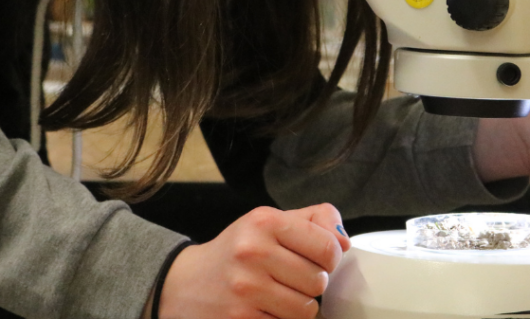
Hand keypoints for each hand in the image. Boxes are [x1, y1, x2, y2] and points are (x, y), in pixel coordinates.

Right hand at [154, 203, 349, 318]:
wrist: (184, 283)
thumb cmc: (237, 251)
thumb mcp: (268, 222)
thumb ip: (313, 221)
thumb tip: (344, 241)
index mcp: (265, 222)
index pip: (328, 247)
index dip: (330, 258)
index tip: (317, 260)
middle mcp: (253, 252)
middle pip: (319, 281)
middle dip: (311, 284)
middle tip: (290, 278)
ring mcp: (245, 288)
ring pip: (306, 309)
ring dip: (297, 307)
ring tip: (278, 295)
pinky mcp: (240, 318)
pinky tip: (264, 309)